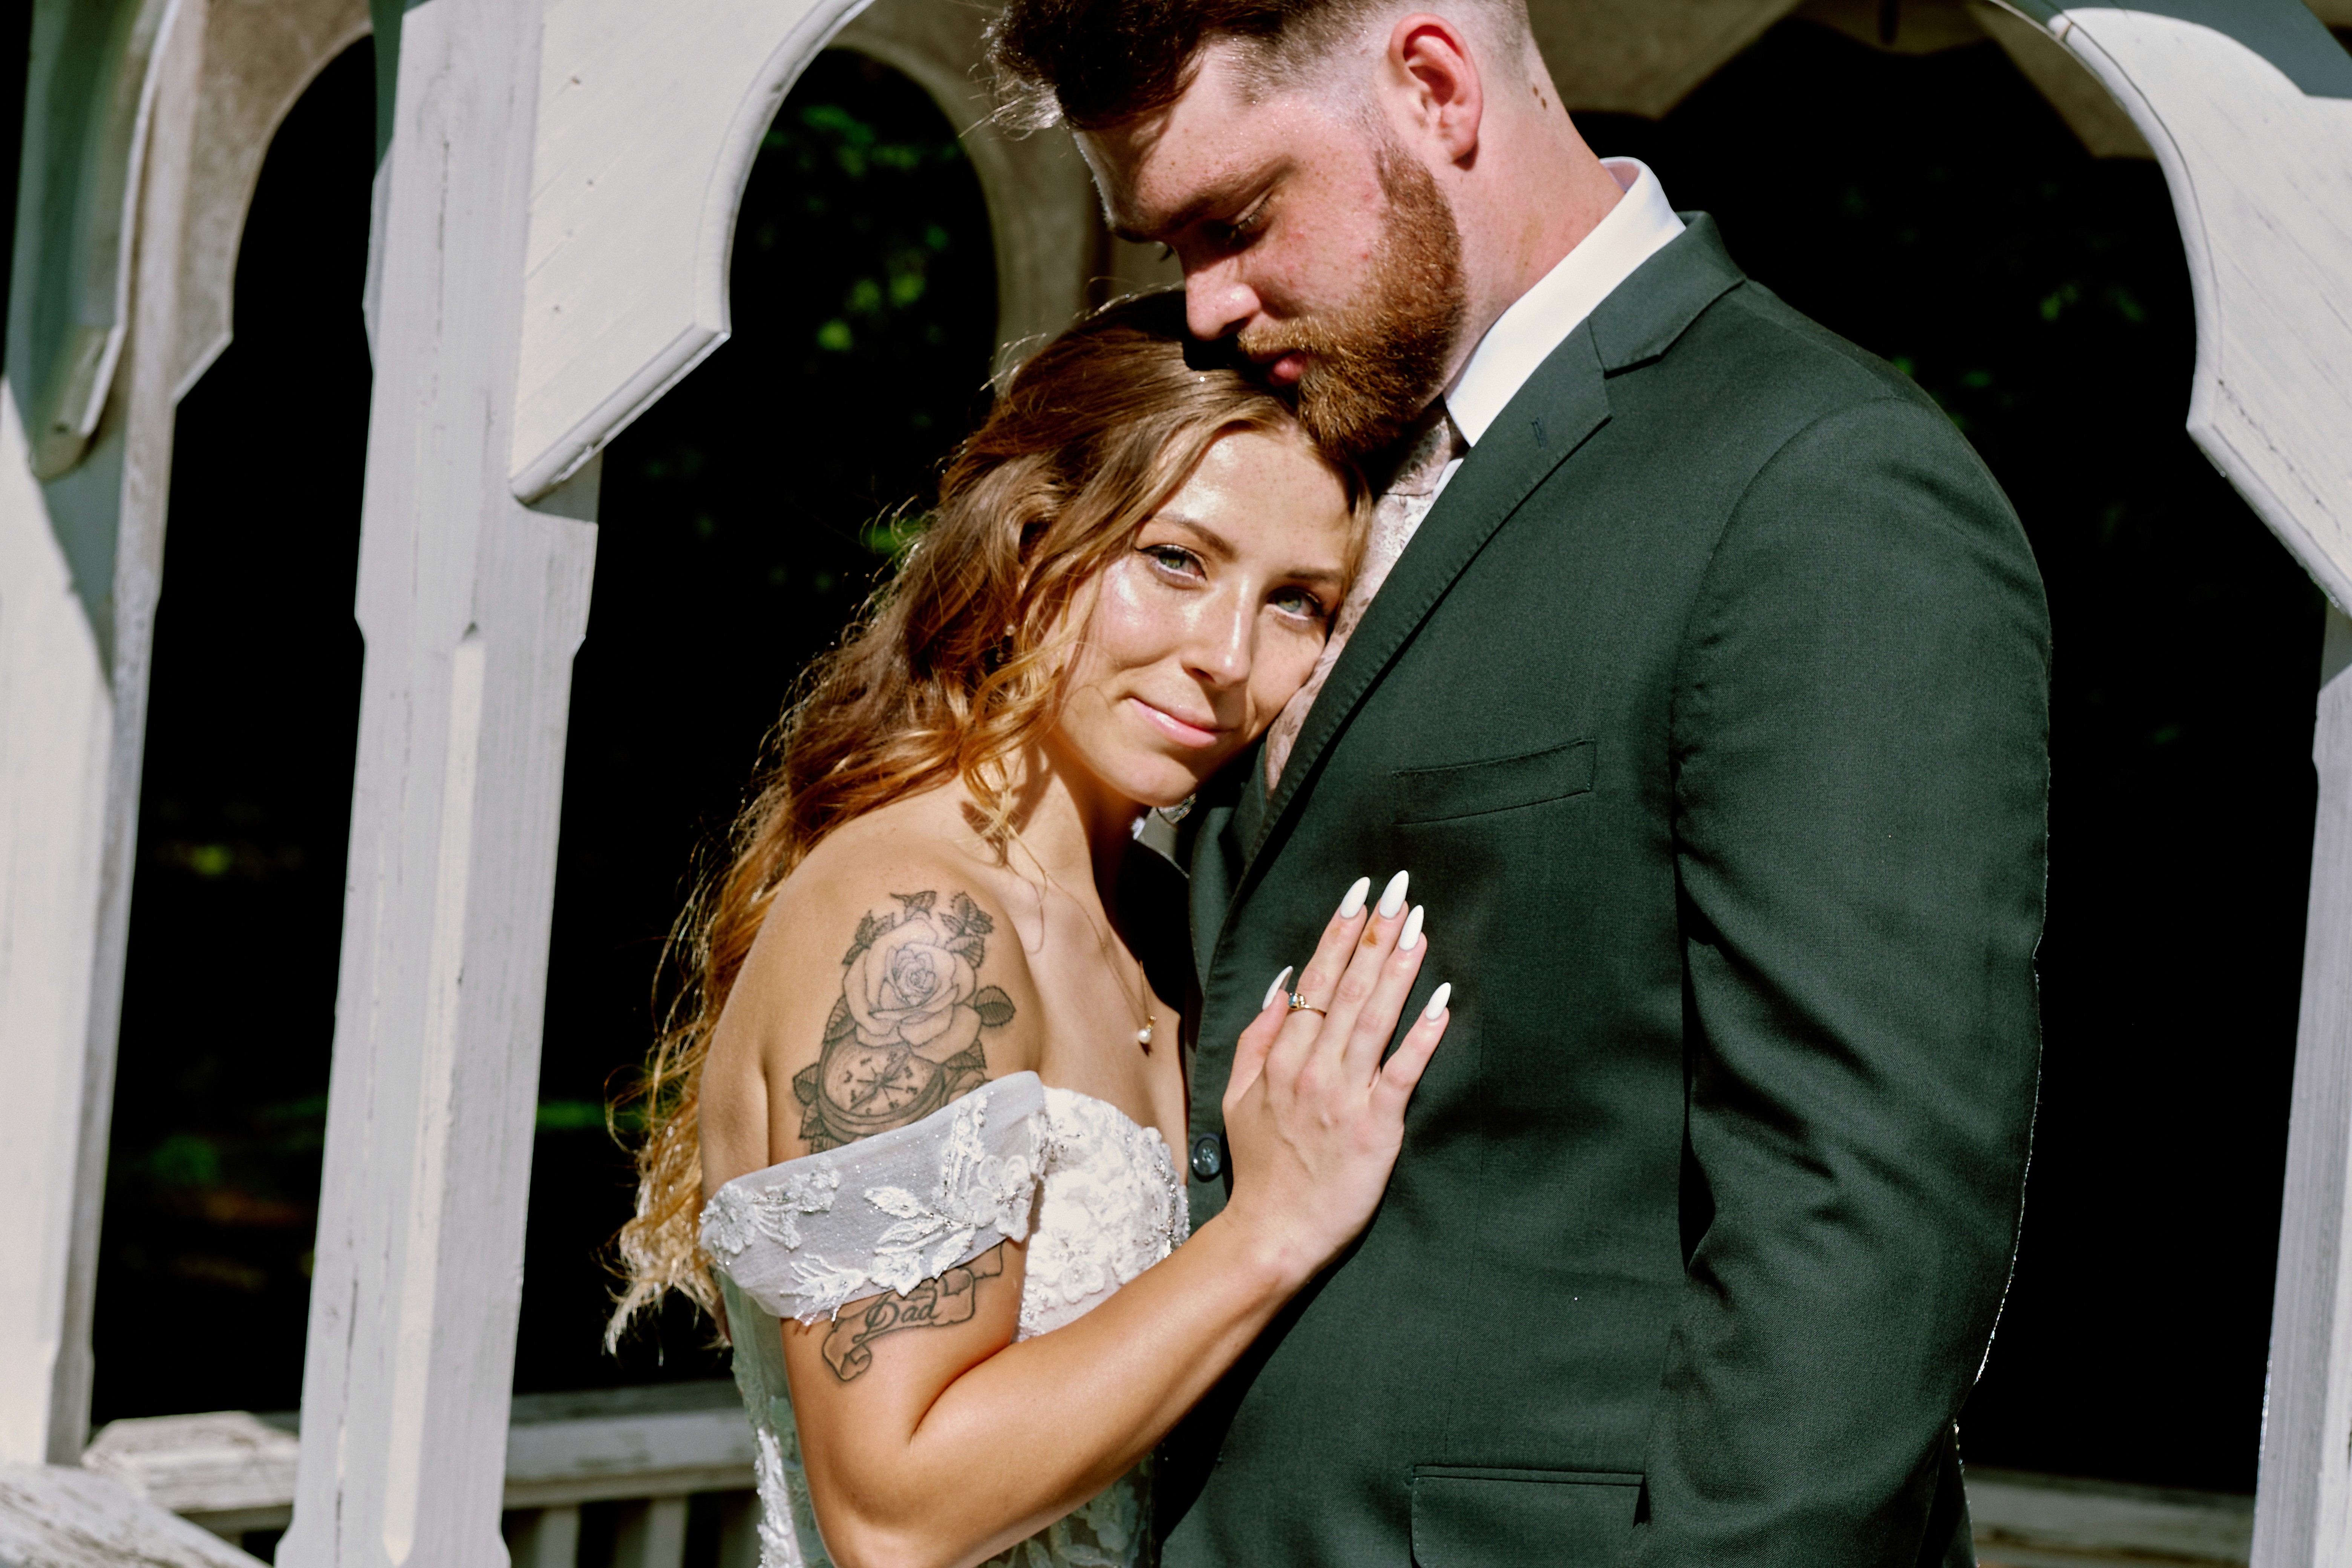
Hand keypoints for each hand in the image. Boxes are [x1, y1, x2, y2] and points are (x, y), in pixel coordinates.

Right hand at [1217, 871, 1450, 1285]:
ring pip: (1374, 1020)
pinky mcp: (1376, 1128)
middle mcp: (1311, 1069)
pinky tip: (1441, 1001)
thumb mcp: (1237, 1097)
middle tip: (1399, 888)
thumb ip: (1258, 1040)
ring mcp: (1344, 1097)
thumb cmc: (1261, 1167)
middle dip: (1374, 934)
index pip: (1316, 982)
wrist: (1273, 1233)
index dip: (1339, 934)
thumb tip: (1284, 986)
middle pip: (1348, 989)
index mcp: (1281, 1059)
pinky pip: (1402, 1073)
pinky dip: (1421, 1035)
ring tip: (1419, 926)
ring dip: (1398, 969)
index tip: (1359, 894)